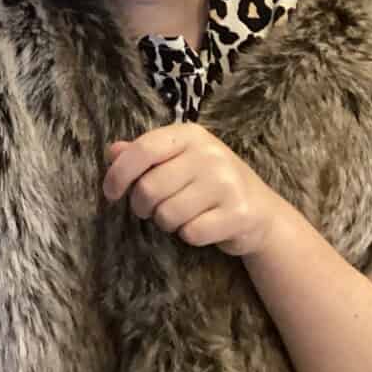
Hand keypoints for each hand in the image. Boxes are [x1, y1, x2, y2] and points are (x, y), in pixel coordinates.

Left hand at [102, 122, 280, 257]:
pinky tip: (203, 226)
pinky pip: (190, 233)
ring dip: (166, 223)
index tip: (110, 193)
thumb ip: (144, 155)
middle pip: (149, 188)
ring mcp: (227, 183)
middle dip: (142, 206)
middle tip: (152, 209)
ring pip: (167, 214)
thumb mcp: (177, 160)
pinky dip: (189, 236)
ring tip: (182, 215)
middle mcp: (210, 154)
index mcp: (190, 135)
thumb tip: (112, 151)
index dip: (119, 173)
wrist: (261, 212)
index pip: (143, 149)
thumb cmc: (207, 183)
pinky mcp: (239, 213)